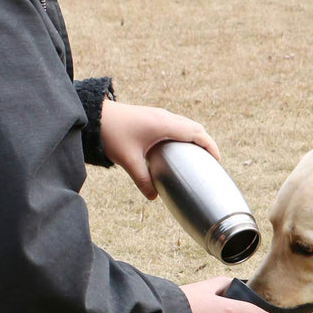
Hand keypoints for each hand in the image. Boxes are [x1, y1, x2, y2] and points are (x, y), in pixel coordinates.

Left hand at [100, 100, 219, 198]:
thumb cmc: (112, 134)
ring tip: (197, 155)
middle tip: (211, 160)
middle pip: (194, 127)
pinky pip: (174, 124)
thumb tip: (154, 198)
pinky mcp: (151, 117)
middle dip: (205, 142)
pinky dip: (183, 134)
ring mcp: (157, 115)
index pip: (195, 132)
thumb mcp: (128, 161)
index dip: (209, 145)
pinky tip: (177, 148)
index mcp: (164, 124)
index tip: (217, 159)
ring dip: (194, 136)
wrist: (96, 115)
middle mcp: (164, 117)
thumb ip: (142, 180)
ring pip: (184, 124)